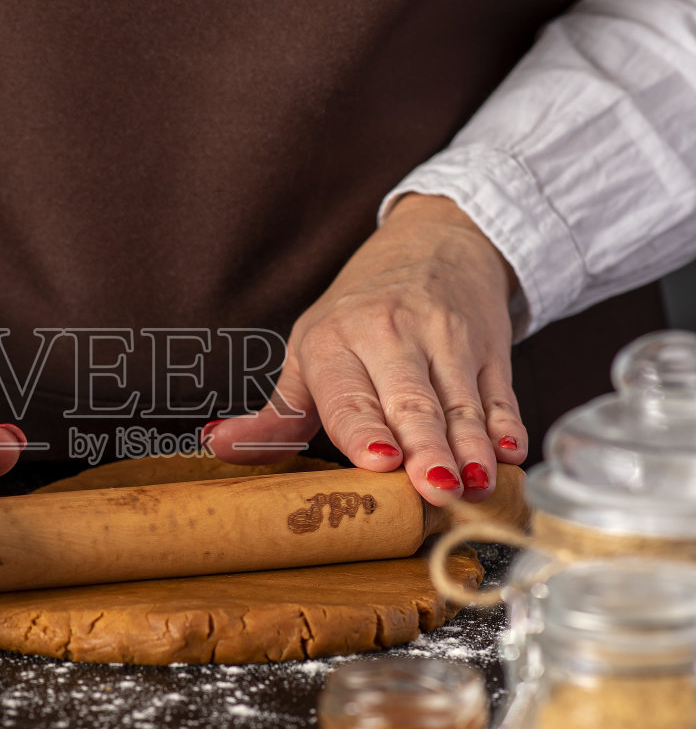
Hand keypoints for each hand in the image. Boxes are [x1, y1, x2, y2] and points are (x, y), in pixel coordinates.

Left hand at [205, 195, 527, 505]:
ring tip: (476, 483)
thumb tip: (216, 447)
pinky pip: (500, 393)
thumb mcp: (310, 351)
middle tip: (434, 488)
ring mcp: (448, 340)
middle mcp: (393, 336)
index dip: (366, 429)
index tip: (379, 459)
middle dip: (426, 448)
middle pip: (412, 403)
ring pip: (460, 403)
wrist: (436, 240)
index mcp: (337, 342)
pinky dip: (507, 424)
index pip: (351, 395)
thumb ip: (275, 415)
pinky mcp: (491, 348)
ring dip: (471, 447)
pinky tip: (512, 453)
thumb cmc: (360, 312)